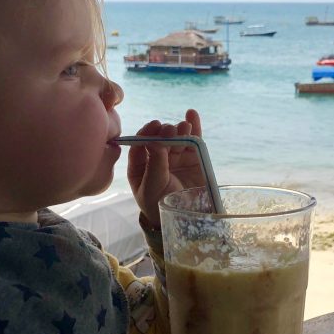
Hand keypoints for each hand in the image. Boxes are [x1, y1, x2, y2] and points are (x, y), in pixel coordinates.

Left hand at [127, 109, 205, 224]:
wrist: (184, 219)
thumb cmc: (160, 205)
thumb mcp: (153, 188)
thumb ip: (155, 165)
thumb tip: (156, 141)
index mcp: (139, 165)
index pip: (140, 144)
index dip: (146, 133)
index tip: (154, 126)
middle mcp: (156, 157)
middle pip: (159, 138)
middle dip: (164, 132)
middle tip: (171, 130)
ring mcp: (175, 156)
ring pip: (176, 137)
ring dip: (179, 129)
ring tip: (184, 127)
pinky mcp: (193, 157)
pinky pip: (193, 140)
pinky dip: (193, 127)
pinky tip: (192, 114)